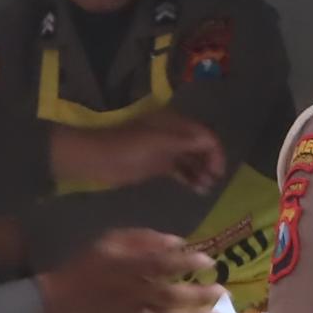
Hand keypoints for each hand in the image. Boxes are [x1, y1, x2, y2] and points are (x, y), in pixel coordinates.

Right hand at [39, 227, 216, 312]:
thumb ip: (143, 238)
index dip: (188, 262)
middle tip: (222, 292)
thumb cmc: (86, 267)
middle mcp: (133, 292)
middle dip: (200, 294)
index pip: (163, 264)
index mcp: (128, 267)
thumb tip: (178, 241)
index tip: (209, 261)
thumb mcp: (109, 242)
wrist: (57, 302)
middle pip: (172, 296)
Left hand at [54, 111, 227, 194]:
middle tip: (213, 181)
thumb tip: (211, 141)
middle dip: (210, 162)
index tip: (218, 172)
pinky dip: (190, 178)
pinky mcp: (156, 165)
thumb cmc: (125, 146)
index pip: (204, 135)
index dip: (215, 151)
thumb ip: (186, 141)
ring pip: (192, 160)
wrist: (94, 157)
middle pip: (200, 147)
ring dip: (201, 172)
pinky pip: (180, 170)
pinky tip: (196, 189)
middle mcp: (173, 134)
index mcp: (174, 123)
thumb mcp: (158, 142)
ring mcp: (165, 150)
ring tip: (204, 189)